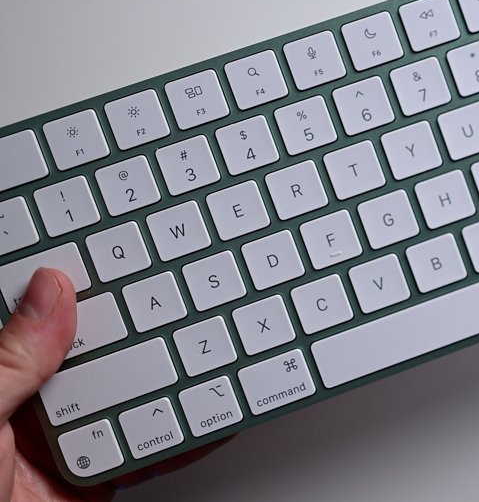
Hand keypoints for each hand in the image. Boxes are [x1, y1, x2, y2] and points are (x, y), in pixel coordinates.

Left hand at [0, 268, 228, 500]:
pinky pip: (149, 449)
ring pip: (129, 393)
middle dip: (137, 318)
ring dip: (174, 371)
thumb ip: (10, 364)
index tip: (112, 244)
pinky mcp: (94, 480)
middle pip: (91, 348)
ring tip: (211, 338)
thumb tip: (49, 291)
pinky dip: (189, 431)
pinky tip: (215, 407)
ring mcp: (61, 443)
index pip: (31, 315)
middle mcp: (23, 406)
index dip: (66, 276)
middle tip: (181, 283)